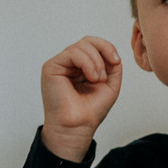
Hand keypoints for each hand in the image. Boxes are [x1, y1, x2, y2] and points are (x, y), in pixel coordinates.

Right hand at [40, 36, 121, 161]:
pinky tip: (91, 77)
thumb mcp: (110, 84)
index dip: (107, 47)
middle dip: (103, 51)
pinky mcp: (51, 67)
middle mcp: (70, 64)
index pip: (94, 45)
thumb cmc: (91, 110)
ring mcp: (60, 64)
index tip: (116, 62)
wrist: (78, 126)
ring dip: (96, 61)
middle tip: (106, 73)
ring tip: (98, 79)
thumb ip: (113, 66)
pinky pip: (72, 53)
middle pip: (88, 41)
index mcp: (82, 67)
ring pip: (81, 45)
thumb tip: (111, 52)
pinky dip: (87, 62)